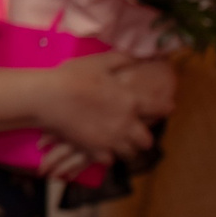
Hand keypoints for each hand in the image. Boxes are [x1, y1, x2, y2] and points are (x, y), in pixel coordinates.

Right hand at [37, 52, 174, 164]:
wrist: (48, 97)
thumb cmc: (73, 76)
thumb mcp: (98, 62)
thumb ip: (122, 59)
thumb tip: (139, 55)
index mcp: (131, 101)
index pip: (159, 109)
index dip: (165, 109)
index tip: (167, 108)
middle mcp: (126, 123)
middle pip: (146, 140)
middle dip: (142, 137)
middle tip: (134, 132)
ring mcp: (111, 139)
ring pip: (130, 153)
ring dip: (125, 148)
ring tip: (117, 143)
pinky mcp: (95, 150)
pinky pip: (108, 160)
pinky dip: (105, 156)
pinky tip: (99, 149)